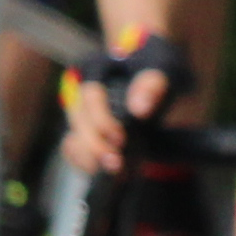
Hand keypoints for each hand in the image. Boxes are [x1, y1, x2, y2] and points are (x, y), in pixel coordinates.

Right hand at [65, 35, 185, 183]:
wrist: (154, 64)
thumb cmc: (157, 62)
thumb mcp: (162, 67)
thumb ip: (151, 85)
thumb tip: (139, 109)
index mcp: (94, 68)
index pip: (90, 96)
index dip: (102, 120)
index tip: (119, 139)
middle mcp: (81, 88)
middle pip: (78, 120)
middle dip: (94, 145)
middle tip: (115, 164)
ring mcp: (81, 109)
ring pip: (73, 135)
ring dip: (87, 156)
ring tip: (108, 173)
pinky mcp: (87, 126)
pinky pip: (74, 145)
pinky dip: (82, 159)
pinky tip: (97, 172)